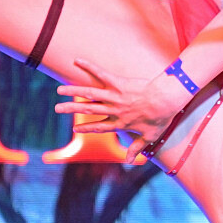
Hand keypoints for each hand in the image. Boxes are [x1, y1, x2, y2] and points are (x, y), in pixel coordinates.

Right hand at [55, 60, 185, 163]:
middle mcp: (113, 110)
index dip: (86, 127)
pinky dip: (88, 67)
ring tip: (59, 90)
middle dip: (71, 109)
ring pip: (90, 94)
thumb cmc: (160, 117)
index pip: (99, 126)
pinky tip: (77, 61)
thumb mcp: (150, 137)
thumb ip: (137, 148)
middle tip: (57, 108)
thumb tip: (129, 161)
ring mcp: (114, 96)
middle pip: (89, 110)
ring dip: (73, 92)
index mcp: (120, 123)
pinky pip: (100, 74)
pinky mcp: (118, 83)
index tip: (74, 128)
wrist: (165, 100)